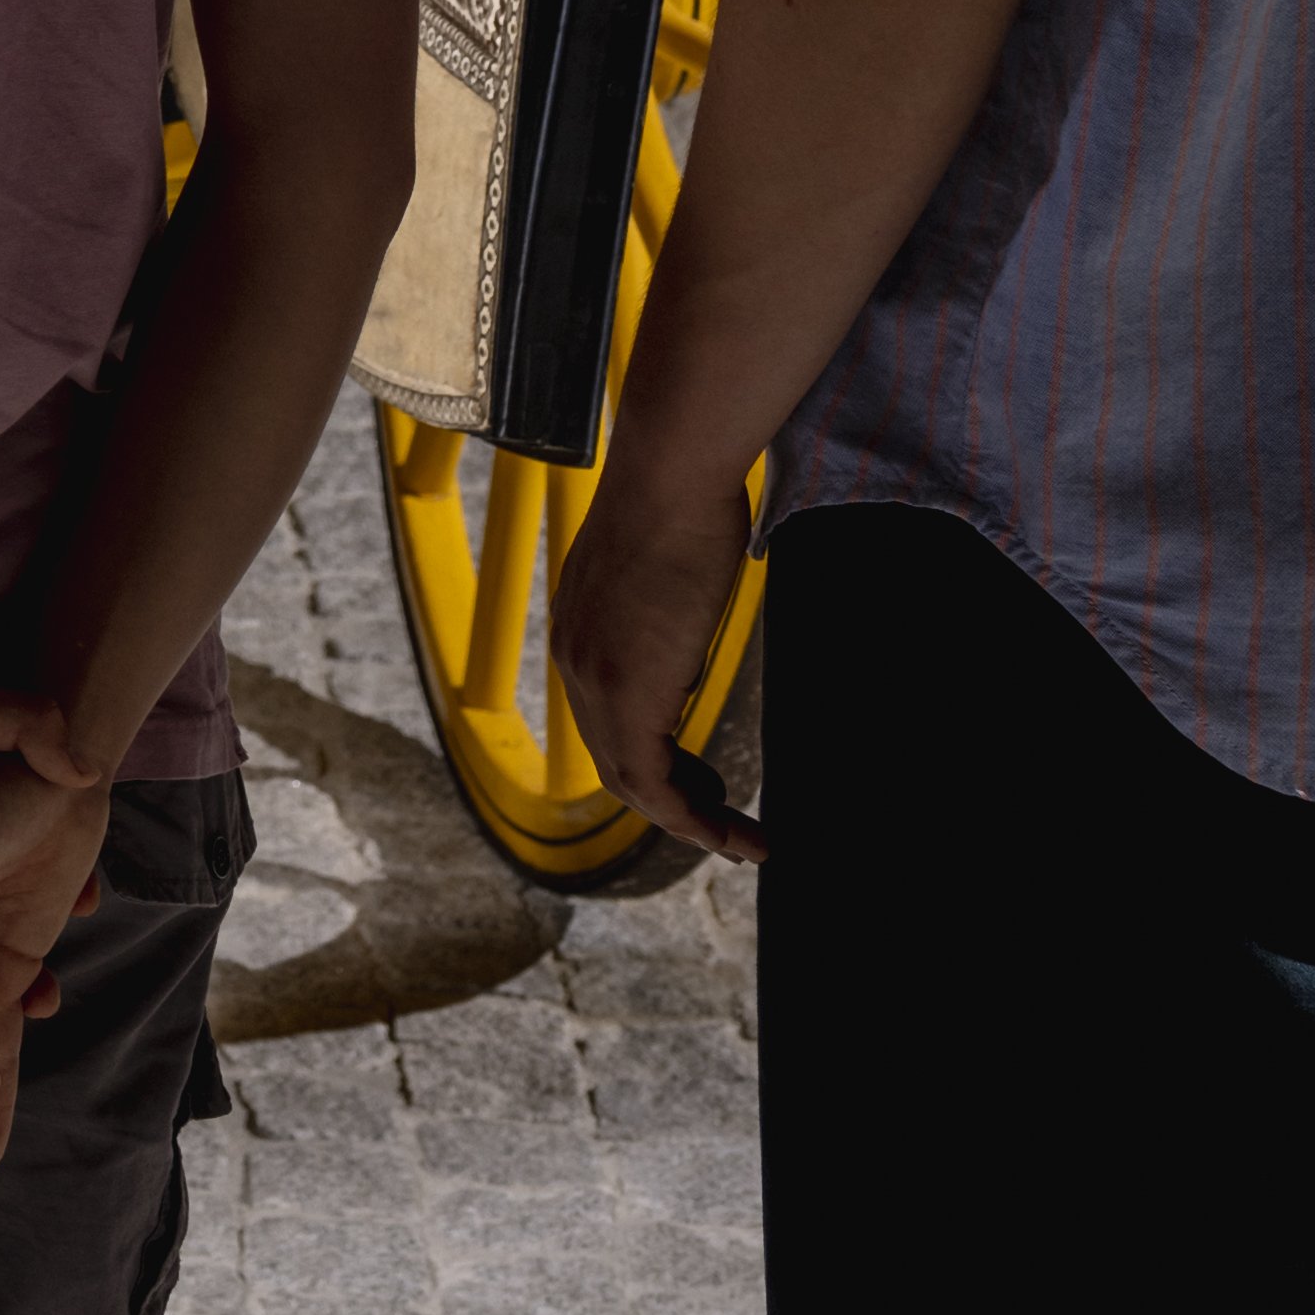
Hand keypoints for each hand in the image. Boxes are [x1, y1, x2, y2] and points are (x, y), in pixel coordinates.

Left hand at [547, 454, 763, 871]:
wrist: (672, 472)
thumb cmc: (684, 497)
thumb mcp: (668, 565)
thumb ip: (666, 607)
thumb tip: (691, 615)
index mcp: (581, 628)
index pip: (608, 720)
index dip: (656, 762)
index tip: (704, 783)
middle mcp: (574, 658)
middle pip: (615, 761)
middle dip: (673, 803)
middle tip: (724, 824)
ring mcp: (592, 678)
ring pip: (631, 782)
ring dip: (688, 822)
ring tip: (740, 842)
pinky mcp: (624, 691)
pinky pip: (650, 782)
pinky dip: (690, 816)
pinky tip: (731, 829)